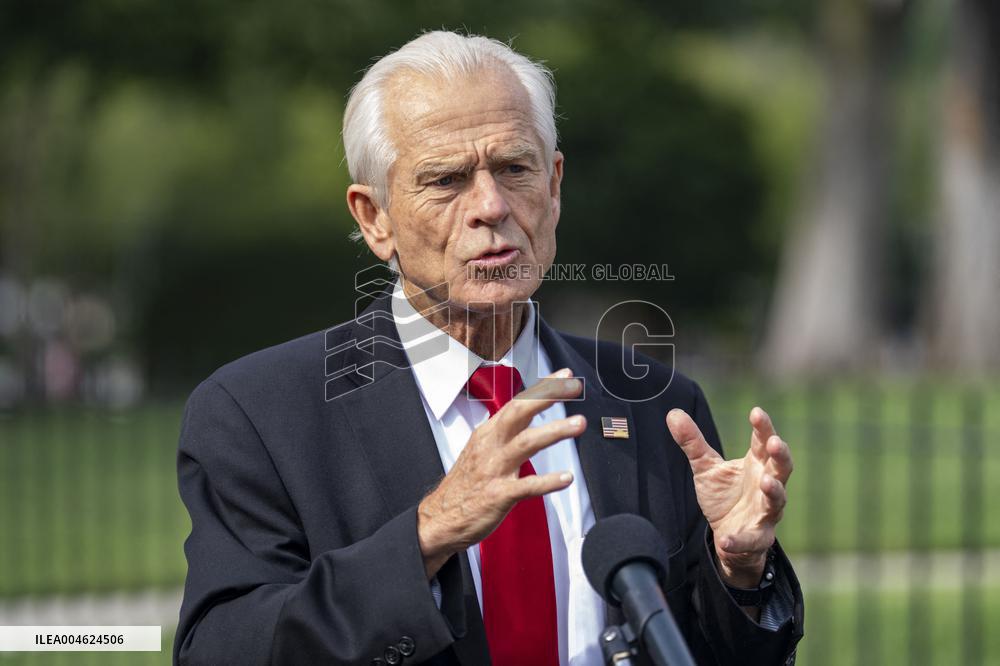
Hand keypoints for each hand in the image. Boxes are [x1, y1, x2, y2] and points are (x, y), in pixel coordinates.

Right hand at [416, 369, 586, 577]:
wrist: (440, 520)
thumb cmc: (465, 486)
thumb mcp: (481, 450)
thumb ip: (504, 433)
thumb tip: (526, 415)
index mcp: (487, 434)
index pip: (517, 403)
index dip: (542, 388)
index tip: (566, 376)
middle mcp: (491, 446)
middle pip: (519, 413)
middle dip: (547, 396)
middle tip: (574, 387)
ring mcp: (494, 470)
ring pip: (526, 443)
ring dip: (554, 431)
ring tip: (579, 423)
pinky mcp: (498, 495)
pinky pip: (526, 486)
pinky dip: (547, 481)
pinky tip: (566, 478)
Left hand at [666, 406, 791, 587]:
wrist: (727, 535)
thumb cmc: (724, 495)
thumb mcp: (705, 467)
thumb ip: (692, 442)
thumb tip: (673, 413)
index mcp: (756, 464)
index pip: (763, 442)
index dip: (763, 428)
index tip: (757, 412)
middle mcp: (767, 485)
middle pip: (781, 467)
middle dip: (780, 455)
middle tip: (775, 442)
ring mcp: (766, 511)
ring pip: (777, 500)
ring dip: (774, 491)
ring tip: (767, 483)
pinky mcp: (759, 537)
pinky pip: (753, 539)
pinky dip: (740, 541)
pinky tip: (726, 540)